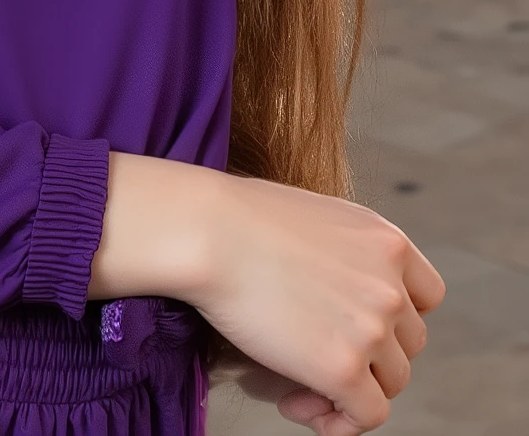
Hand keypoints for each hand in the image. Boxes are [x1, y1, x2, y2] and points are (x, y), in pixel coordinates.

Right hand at [90, 157, 444, 434]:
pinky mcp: (344, 369)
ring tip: (300, 384)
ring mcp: (372, 328)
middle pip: (408, 343)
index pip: (425, 296)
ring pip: (392, 382)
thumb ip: (350, 253)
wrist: (207, 232)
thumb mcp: (318, 218)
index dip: (395, 316)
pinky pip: (367, 415)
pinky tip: (300, 404)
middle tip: (317, 358)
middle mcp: (391, 285)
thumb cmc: (241, 218)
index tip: (357, 322)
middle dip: (370, 355)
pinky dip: (340, 420)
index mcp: (388, 242)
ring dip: (352, 389)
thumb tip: (345, 300)